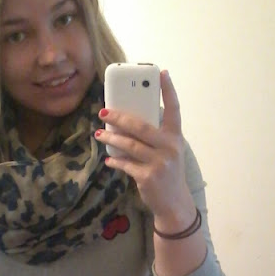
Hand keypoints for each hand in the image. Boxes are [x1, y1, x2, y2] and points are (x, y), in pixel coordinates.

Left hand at [96, 70, 193, 221]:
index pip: (174, 109)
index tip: (162, 72)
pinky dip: (115, 161)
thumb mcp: (168, 152)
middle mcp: (169, 148)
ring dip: (111, 138)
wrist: (173, 203)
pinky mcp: (148, 177)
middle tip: (104, 112)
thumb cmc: (168, 173)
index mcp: (175, 137)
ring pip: (129, 145)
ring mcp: (159, 163)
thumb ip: (155, 137)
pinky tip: (108, 159)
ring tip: (99, 134)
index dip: (169, 90)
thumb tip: (127, 121)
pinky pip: (126, 164)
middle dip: (120, 118)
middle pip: (141, 127)